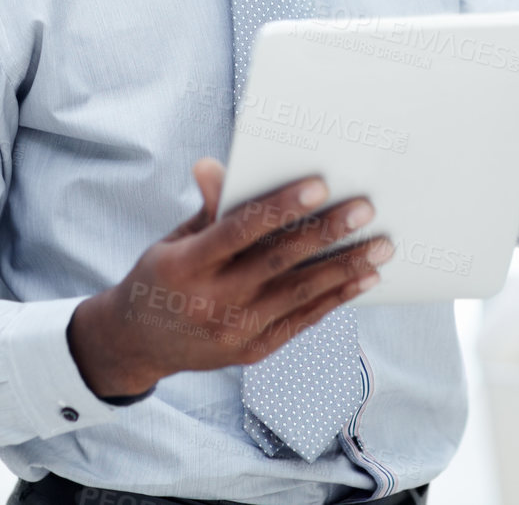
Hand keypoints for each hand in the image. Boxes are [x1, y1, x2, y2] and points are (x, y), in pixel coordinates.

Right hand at [66, 158, 391, 398]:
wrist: (136, 342)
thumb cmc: (162, 275)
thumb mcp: (174, 239)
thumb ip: (208, 209)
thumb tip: (216, 165)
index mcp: (186, 265)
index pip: (240, 231)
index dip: (281, 207)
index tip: (320, 185)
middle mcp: (211, 302)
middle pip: (278, 262)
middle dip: (326, 233)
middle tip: (366, 209)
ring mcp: (234, 331)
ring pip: (299, 294)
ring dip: (345, 268)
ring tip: (382, 246)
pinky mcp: (252, 351)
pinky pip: (302, 321)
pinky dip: (336, 299)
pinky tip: (363, 278)